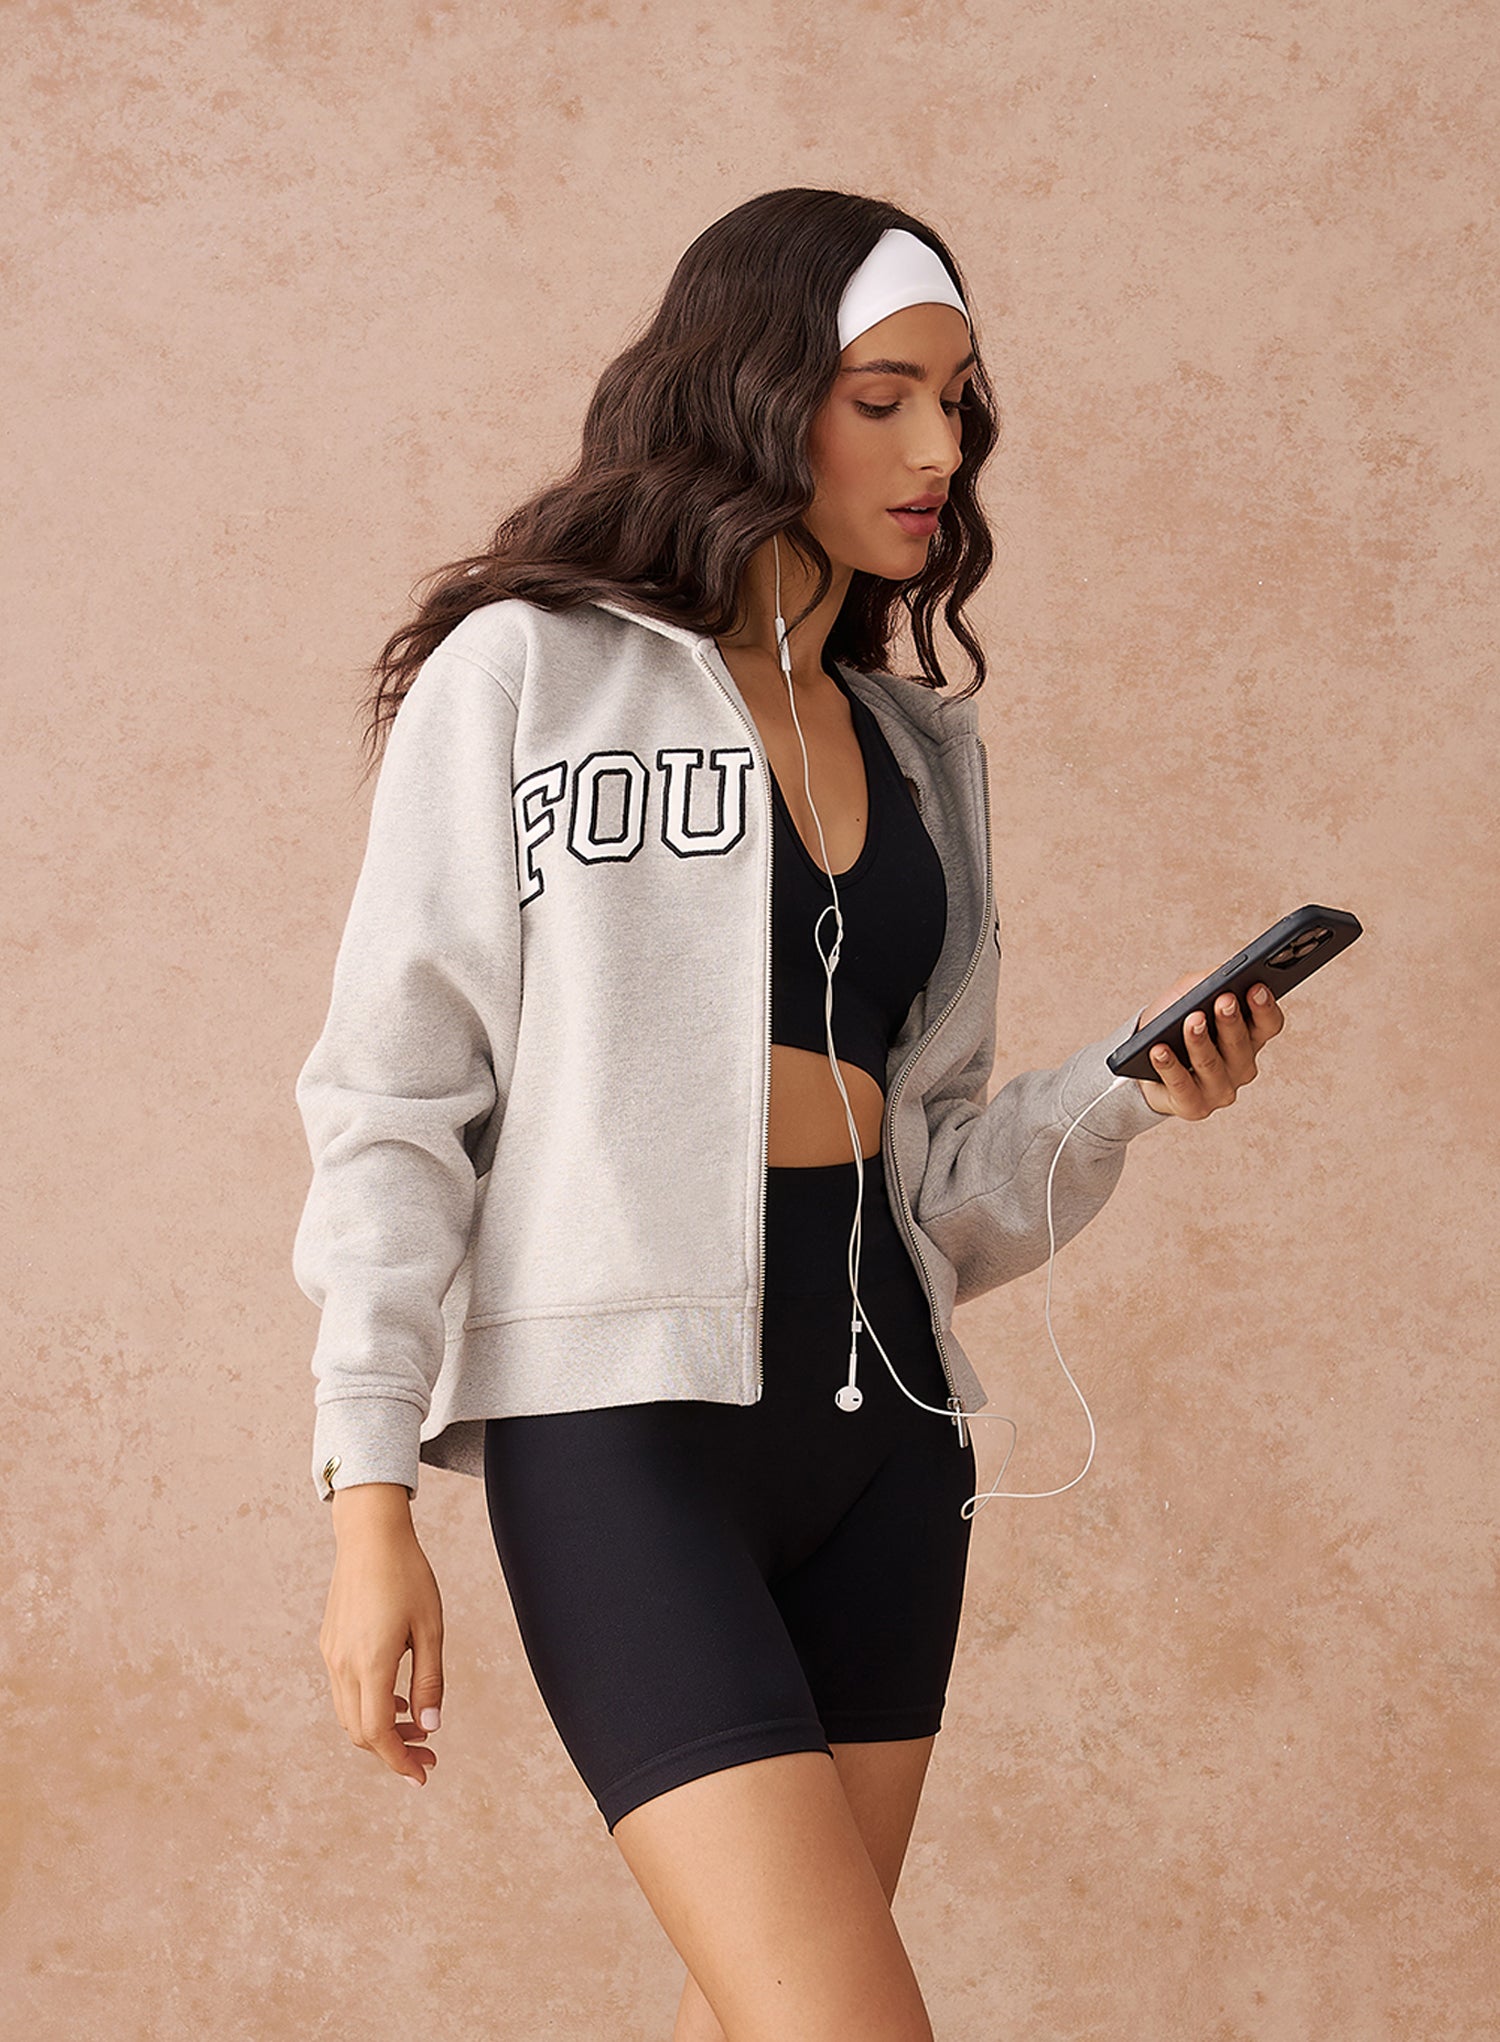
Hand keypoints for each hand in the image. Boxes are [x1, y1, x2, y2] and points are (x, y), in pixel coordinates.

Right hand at [321, 1490, 444, 1786]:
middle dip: (393, 1751)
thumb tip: (431, 1727)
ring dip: (380, 1730)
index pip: (377, 1733)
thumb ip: (430, 1681)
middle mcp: (343, 1664)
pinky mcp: (329, 1644)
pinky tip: (395, 1698)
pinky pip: (345, 1691)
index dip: (399, 1761)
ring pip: (349, 1714)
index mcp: (370, 1662)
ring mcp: (332, 1654)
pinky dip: (368, 1707)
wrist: (370, 1535)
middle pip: (360, 1732)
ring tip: (418, 1728)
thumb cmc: (407, 1575)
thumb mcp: (431, 1628)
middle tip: (429, 1754)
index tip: (423, 1775)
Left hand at [1131, 972, 1285, 1119]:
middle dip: (1231, 1021)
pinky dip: (1169, 1066)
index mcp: (1250, 1036)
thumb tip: (1222, 972)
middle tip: (1223, 1000)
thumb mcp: (1190, 993)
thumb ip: (1209, 980)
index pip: (1269, 1024)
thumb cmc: (1171, 1023)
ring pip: (1211, 1065)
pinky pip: (1181, 1085)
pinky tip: (1159, 1050)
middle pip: (1241, 1044)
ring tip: (1191, 1021)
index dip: (1264, 1007)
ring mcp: (1219, 1089)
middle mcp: (1241, 1066)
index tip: (1255, 988)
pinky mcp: (1194, 1106)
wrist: (1140, 1060)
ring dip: (1200, 1042)